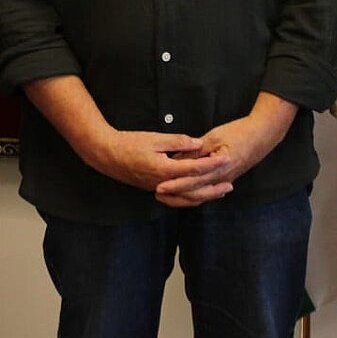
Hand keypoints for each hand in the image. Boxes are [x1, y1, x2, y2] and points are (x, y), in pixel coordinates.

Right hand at [85, 128, 219, 199]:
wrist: (106, 155)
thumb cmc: (129, 143)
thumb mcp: (155, 138)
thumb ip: (179, 142)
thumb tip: (198, 144)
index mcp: (165, 170)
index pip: (194, 169)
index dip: (212, 164)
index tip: (227, 159)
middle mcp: (163, 184)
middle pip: (193, 191)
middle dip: (213, 188)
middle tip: (230, 186)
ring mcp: (157, 189)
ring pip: (185, 199)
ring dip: (203, 196)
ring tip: (218, 192)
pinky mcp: (152, 189)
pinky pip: (176, 198)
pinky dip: (189, 198)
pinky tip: (197, 194)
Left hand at [153, 113, 287, 206]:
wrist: (263, 135)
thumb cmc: (239, 132)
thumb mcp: (214, 137)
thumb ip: (196, 150)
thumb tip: (177, 159)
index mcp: (219, 167)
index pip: (192, 180)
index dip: (175, 184)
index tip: (159, 186)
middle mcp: (222, 178)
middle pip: (195, 193)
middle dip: (175, 195)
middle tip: (157, 195)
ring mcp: (225, 181)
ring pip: (201, 196)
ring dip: (183, 198)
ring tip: (166, 197)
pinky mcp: (226, 179)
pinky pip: (208, 192)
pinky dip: (195, 195)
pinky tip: (184, 196)